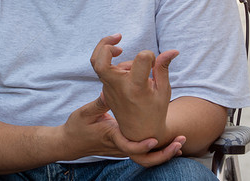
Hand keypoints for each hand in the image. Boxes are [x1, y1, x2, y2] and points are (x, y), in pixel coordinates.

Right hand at [63, 95, 183, 166]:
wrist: (69, 144)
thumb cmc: (76, 128)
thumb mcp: (86, 114)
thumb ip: (100, 104)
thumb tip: (108, 91)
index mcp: (111, 136)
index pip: (128, 147)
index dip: (142, 146)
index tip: (154, 140)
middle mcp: (119, 145)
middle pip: (144, 157)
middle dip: (163, 153)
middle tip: (180, 144)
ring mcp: (121, 148)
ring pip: (146, 157)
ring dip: (163, 152)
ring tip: (180, 144)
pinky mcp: (123, 146)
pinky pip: (142, 152)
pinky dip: (156, 149)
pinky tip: (168, 142)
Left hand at [90, 34, 177, 143]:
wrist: (139, 134)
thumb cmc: (155, 110)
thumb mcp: (163, 90)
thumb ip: (163, 68)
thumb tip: (173, 50)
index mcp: (136, 87)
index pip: (141, 57)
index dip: (150, 55)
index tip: (154, 63)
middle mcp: (119, 88)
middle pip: (99, 60)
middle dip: (105, 44)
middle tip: (118, 39)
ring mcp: (109, 90)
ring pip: (103, 63)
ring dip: (116, 57)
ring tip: (136, 68)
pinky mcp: (105, 91)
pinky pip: (106, 71)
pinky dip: (116, 66)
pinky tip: (130, 73)